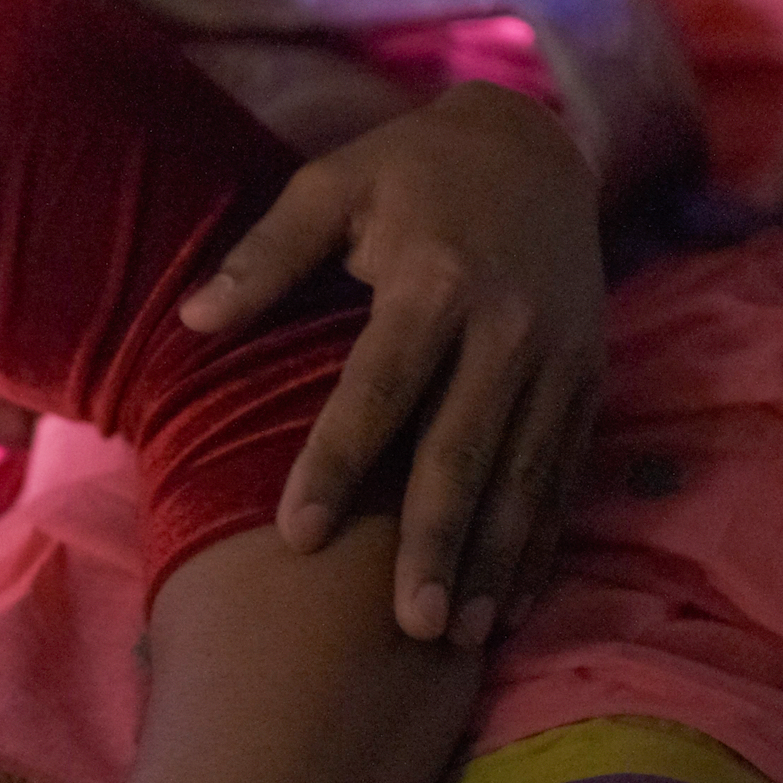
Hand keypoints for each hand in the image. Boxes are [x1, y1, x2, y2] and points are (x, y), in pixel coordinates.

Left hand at [182, 82, 604, 645]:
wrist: (536, 144)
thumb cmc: (408, 173)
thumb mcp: (331, 185)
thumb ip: (265, 254)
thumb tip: (192, 319)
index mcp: (436, 280)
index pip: (378, 388)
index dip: (336, 463)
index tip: (296, 535)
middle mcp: (509, 326)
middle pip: (464, 451)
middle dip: (436, 543)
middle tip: (410, 625)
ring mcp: (561, 358)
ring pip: (525, 477)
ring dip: (496, 562)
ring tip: (461, 638)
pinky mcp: (590, 379)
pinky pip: (565, 473)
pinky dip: (541, 542)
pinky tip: (514, 604)